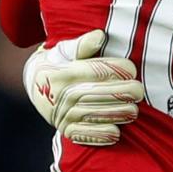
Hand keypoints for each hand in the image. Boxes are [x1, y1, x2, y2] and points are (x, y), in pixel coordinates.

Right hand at [24, 29, 143, 144]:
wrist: (34, 85)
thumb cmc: (58, 63)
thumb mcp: (64, 50)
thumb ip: (83, 44)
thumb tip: (100, 36)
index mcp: (63, 72)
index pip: (95, 70)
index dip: (117, 70)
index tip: (132, 69)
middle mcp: (61, 94)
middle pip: (98, 94)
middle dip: (123, 93)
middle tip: (139, 91)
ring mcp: (62, 114)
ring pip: (95, 115)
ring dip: (117, 114)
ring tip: (133, 110)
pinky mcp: (65, 129)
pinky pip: (85, 135)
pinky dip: (101, 135)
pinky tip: (116, 132)